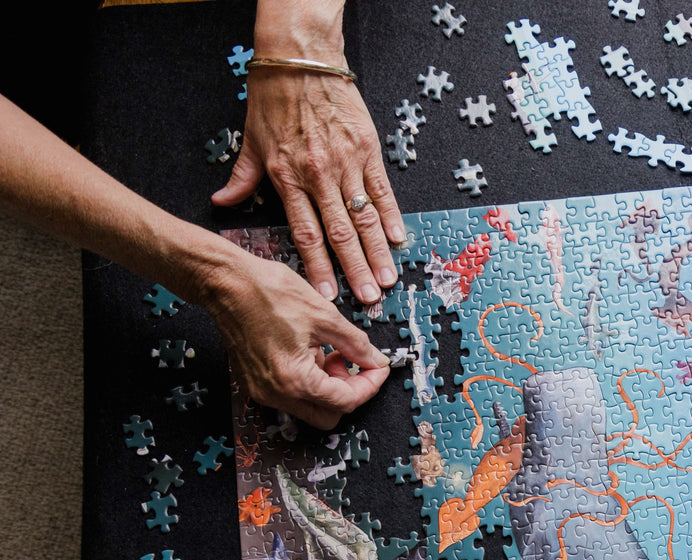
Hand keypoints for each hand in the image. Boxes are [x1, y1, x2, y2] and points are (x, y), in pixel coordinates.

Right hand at [205, 251, 388, 429]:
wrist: (224, 281)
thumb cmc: (266, 291)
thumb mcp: (324, 314)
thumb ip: (356, 344)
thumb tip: (375, 360)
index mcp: (295, 380)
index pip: (346, 401)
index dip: (370, 385)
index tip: (379, 368)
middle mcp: (276, 393)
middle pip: (328, 415)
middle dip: (348, 392)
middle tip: (353, 363)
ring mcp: (262, 390)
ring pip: (310, 407)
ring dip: (328, 386)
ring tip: (328, 351)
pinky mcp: (256, 382)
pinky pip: (291, 394)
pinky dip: (308, 380)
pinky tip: (309, 351)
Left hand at [213, 67, 403, 304]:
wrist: (301, 58)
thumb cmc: (274, 96)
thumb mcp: (251, 139)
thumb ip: (242, 176)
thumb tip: (224, 201)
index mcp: (289, 177)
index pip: (306, 233)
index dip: (318, 266)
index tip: (327, 293)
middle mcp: (319, 175)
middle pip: (341, 233)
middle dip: (356, 270)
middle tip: (369, 298)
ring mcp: (347, 163)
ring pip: (365, 217)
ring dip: (378, 252)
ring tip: (387, 278)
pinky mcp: (368, 150)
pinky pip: (382, 190)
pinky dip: (391, 215)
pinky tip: (398, 238)